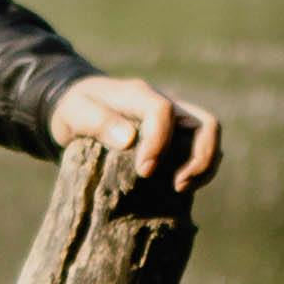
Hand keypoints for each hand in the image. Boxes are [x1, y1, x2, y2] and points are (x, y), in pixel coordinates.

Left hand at [49, 71, 220, 187]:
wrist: (77, 105)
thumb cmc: (74, 109)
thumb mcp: (74, 112)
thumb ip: (98, 122)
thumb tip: (129, 140)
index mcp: (139, 94)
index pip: (163, 111)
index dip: (160, 142)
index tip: (144, 170)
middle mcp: (165, 102)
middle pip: (205, 122)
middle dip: (200, 156)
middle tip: (177, 185)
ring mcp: (175, 119)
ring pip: (209, 136)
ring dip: (204, 164)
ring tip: (181, 189)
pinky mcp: (176, 135)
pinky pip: (199, 149)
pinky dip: (197, 169)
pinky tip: (177, 188)